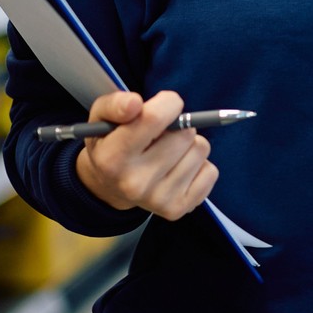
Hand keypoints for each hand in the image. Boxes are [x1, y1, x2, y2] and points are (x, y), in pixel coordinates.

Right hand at [74, 89, 218, 220]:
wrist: (109, 186)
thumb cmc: (111, 141)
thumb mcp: (102, 117)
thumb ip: (115, 104)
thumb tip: (135, 104)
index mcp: (112, 158)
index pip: (154, 118)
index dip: (168, 103)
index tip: (166, 104)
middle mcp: (133, 183)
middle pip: (185, 133)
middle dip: (179, 125)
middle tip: (162, 134)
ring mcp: (157, 199)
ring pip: (200, 149)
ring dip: (189, 144)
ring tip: (168, 150)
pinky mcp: (178, 209)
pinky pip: (210, 171)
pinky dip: (199, 164)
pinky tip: (177, 168)